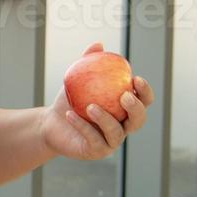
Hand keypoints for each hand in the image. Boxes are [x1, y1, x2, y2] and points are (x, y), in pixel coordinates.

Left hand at [39, 43, 154, 160]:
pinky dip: (82, 126)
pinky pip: (93, 139)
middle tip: (124, 96)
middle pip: (139, 120)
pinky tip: (70, 114)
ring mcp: (111, 141)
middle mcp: (123, 126)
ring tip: (90, 106)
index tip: (136, 79)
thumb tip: (98, 45)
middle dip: (136, 109)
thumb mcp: (77, 79)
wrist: (51, 123)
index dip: (145, 92)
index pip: (144, 101)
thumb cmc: (70, 100)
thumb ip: (88, 62)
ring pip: (116, 133)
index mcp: (125, 108)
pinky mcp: (96, 151)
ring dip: (105, 119)